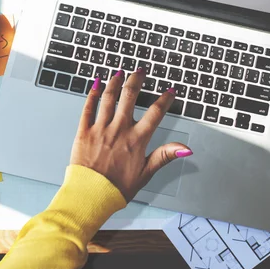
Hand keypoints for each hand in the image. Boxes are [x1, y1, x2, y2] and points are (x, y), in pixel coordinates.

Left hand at [70, 69, 191, 201]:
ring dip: (115, 82)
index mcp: (136, 140)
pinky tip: (96, 84)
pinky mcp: (84, 132)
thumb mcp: (146, 173)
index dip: (165, 99)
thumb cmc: (116, 188)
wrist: (89, 197)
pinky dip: (92, 94)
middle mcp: (119, 130)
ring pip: (109, 98)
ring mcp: (100, 129)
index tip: (170, 91)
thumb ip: (165, 156)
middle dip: (137, 80)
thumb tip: (185, 148)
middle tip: (140, 71)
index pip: (155, 113)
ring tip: (120, 72)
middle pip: (130, 97)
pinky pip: (88, 108)